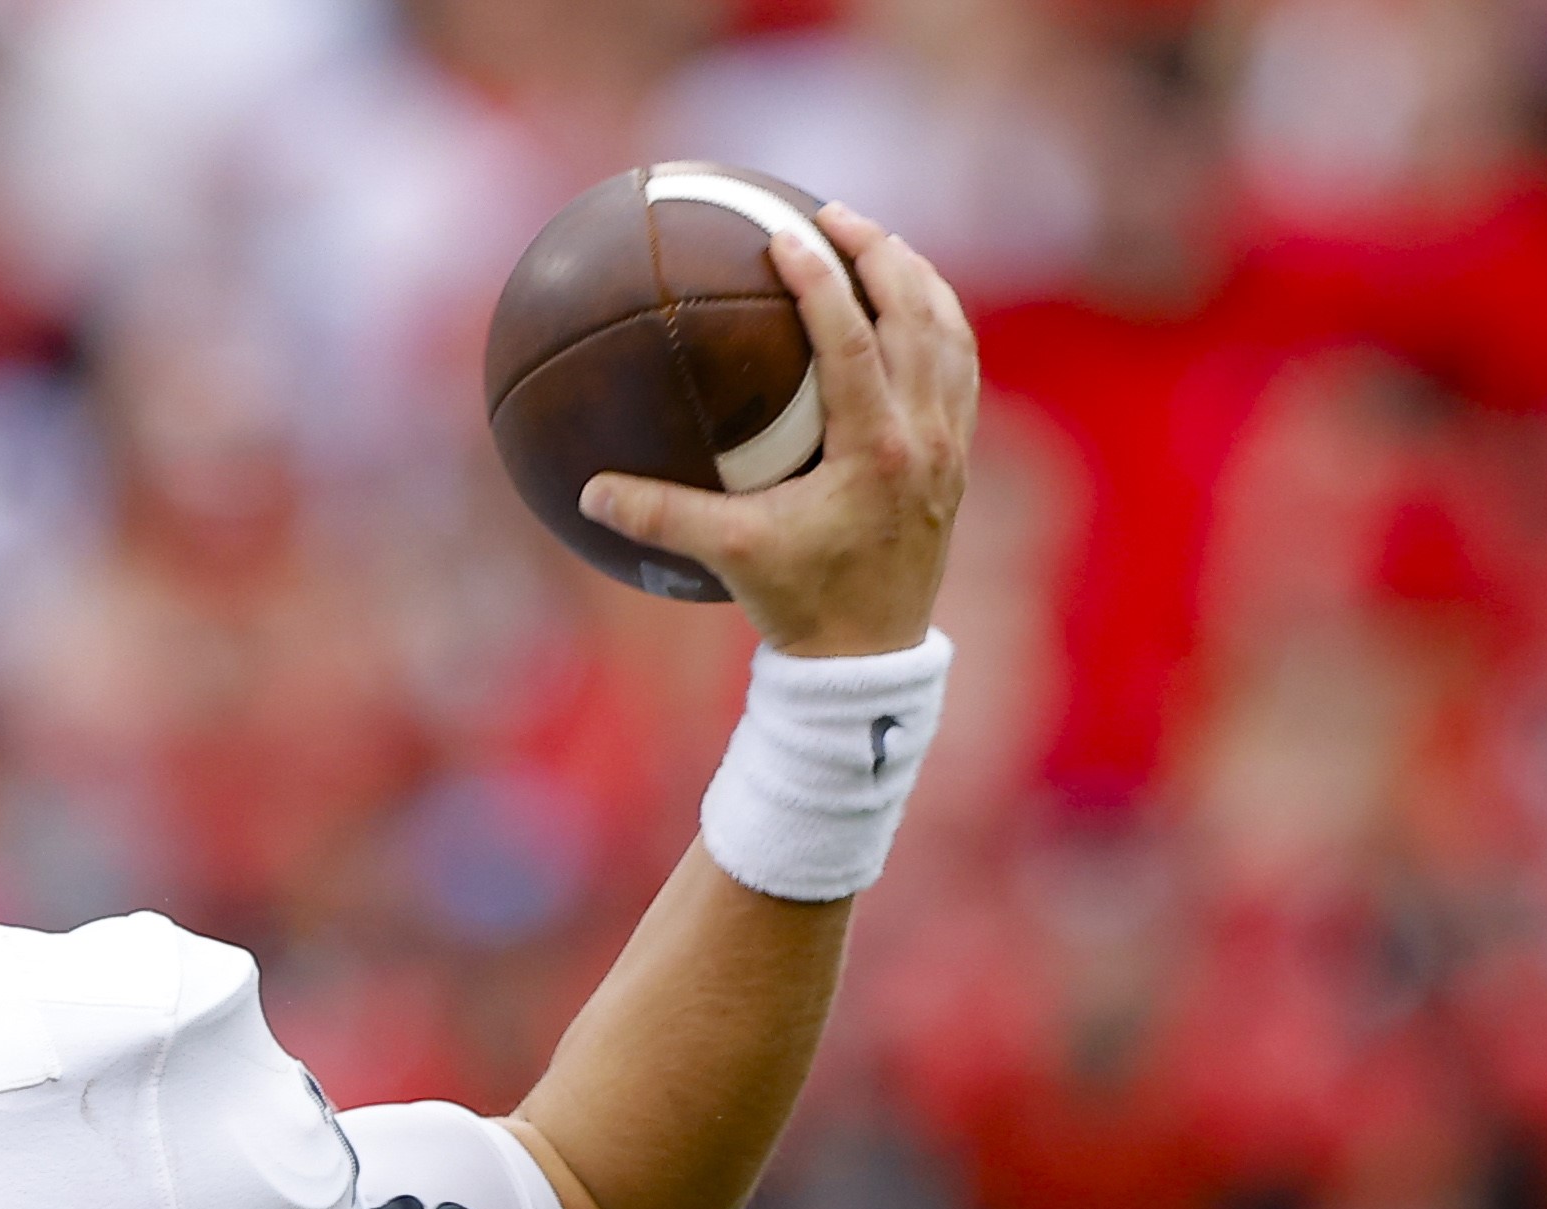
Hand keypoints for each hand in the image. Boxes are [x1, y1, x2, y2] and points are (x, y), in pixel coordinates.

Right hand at [579, 206, 976, 658]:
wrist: (870, 658)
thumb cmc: (799, 603)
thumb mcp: (727, 557)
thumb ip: (660, 517)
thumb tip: (587, 491)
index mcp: (874, 449)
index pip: (854, 339)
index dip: (822, 279)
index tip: (786, 234)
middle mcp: (923, 436)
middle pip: (919, 314)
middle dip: (880, 251)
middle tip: (832, 212)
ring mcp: (949, 444)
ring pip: (950, 333)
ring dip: (917, 278)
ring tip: (876, 240)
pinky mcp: (956, 457)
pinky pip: (959, 367)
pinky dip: (937, 322)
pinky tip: (907, 306)